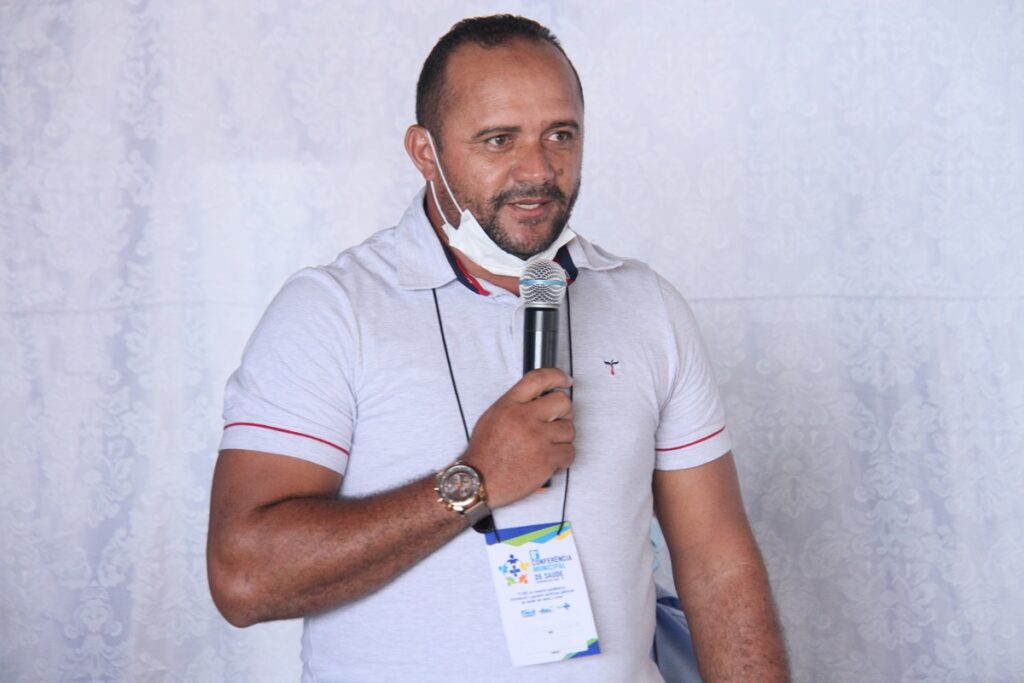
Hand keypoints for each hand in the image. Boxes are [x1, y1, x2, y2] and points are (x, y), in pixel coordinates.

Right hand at [463, 368, 574, 507]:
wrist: (479, 481)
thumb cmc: (485, 452)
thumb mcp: (493, 416)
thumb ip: (516, 404)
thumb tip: (541, 397)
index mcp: (510, 405)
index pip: (539, 379)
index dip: (557, 376)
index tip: (566, 381)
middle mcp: (525, 418)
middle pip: (563, 402)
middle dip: (564, 413)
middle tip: (556, 423)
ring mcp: (538, 439)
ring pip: (569, 430)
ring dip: (562, 440)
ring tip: (546, 448)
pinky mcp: (547, 459)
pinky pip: (570, 452)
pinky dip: (562, 459)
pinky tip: (549, 462)